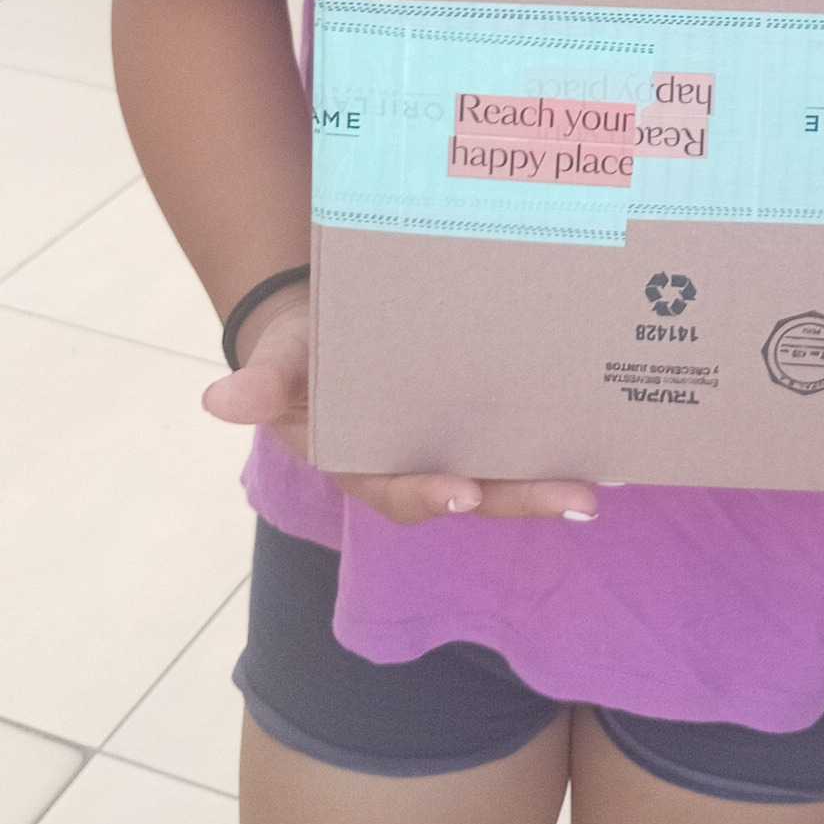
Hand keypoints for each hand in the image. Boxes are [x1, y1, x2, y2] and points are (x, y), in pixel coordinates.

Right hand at [200, 285, 599, 524]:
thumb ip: (261, 382)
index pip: (401, 491)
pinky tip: (601, 426)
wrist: (324, 324)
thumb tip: (220, 399)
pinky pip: (520, 431)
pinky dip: (556, 434)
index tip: (463, 492)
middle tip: (579, 499)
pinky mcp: (482, 417)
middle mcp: (417, 464)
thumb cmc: (297, 353)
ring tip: (602, 478)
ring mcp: (454, 444)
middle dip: (524, 498)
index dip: (430, 495)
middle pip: (475, 491)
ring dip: (552, 477)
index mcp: (366, 464)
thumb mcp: (278, 363)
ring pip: (506, 469)